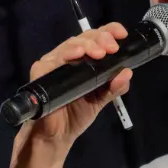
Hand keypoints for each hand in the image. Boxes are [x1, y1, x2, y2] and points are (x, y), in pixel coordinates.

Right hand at [16, 24, 132, 155]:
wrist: (57, 136)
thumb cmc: (76, 114)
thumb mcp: (101, 99)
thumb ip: (114, 87)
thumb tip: (127, 73)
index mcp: (84, 60)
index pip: (96, 39)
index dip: (109, 31)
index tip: (122, 34)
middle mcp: (68, 58)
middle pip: (83, 38)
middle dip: (99, 39)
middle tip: (111, 48)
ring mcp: (53, 64)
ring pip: (69, 45)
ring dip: (86, 45)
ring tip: (98, 52)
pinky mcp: (40, 72)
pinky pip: (51, 60)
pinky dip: (65, 55)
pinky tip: (77, 55)